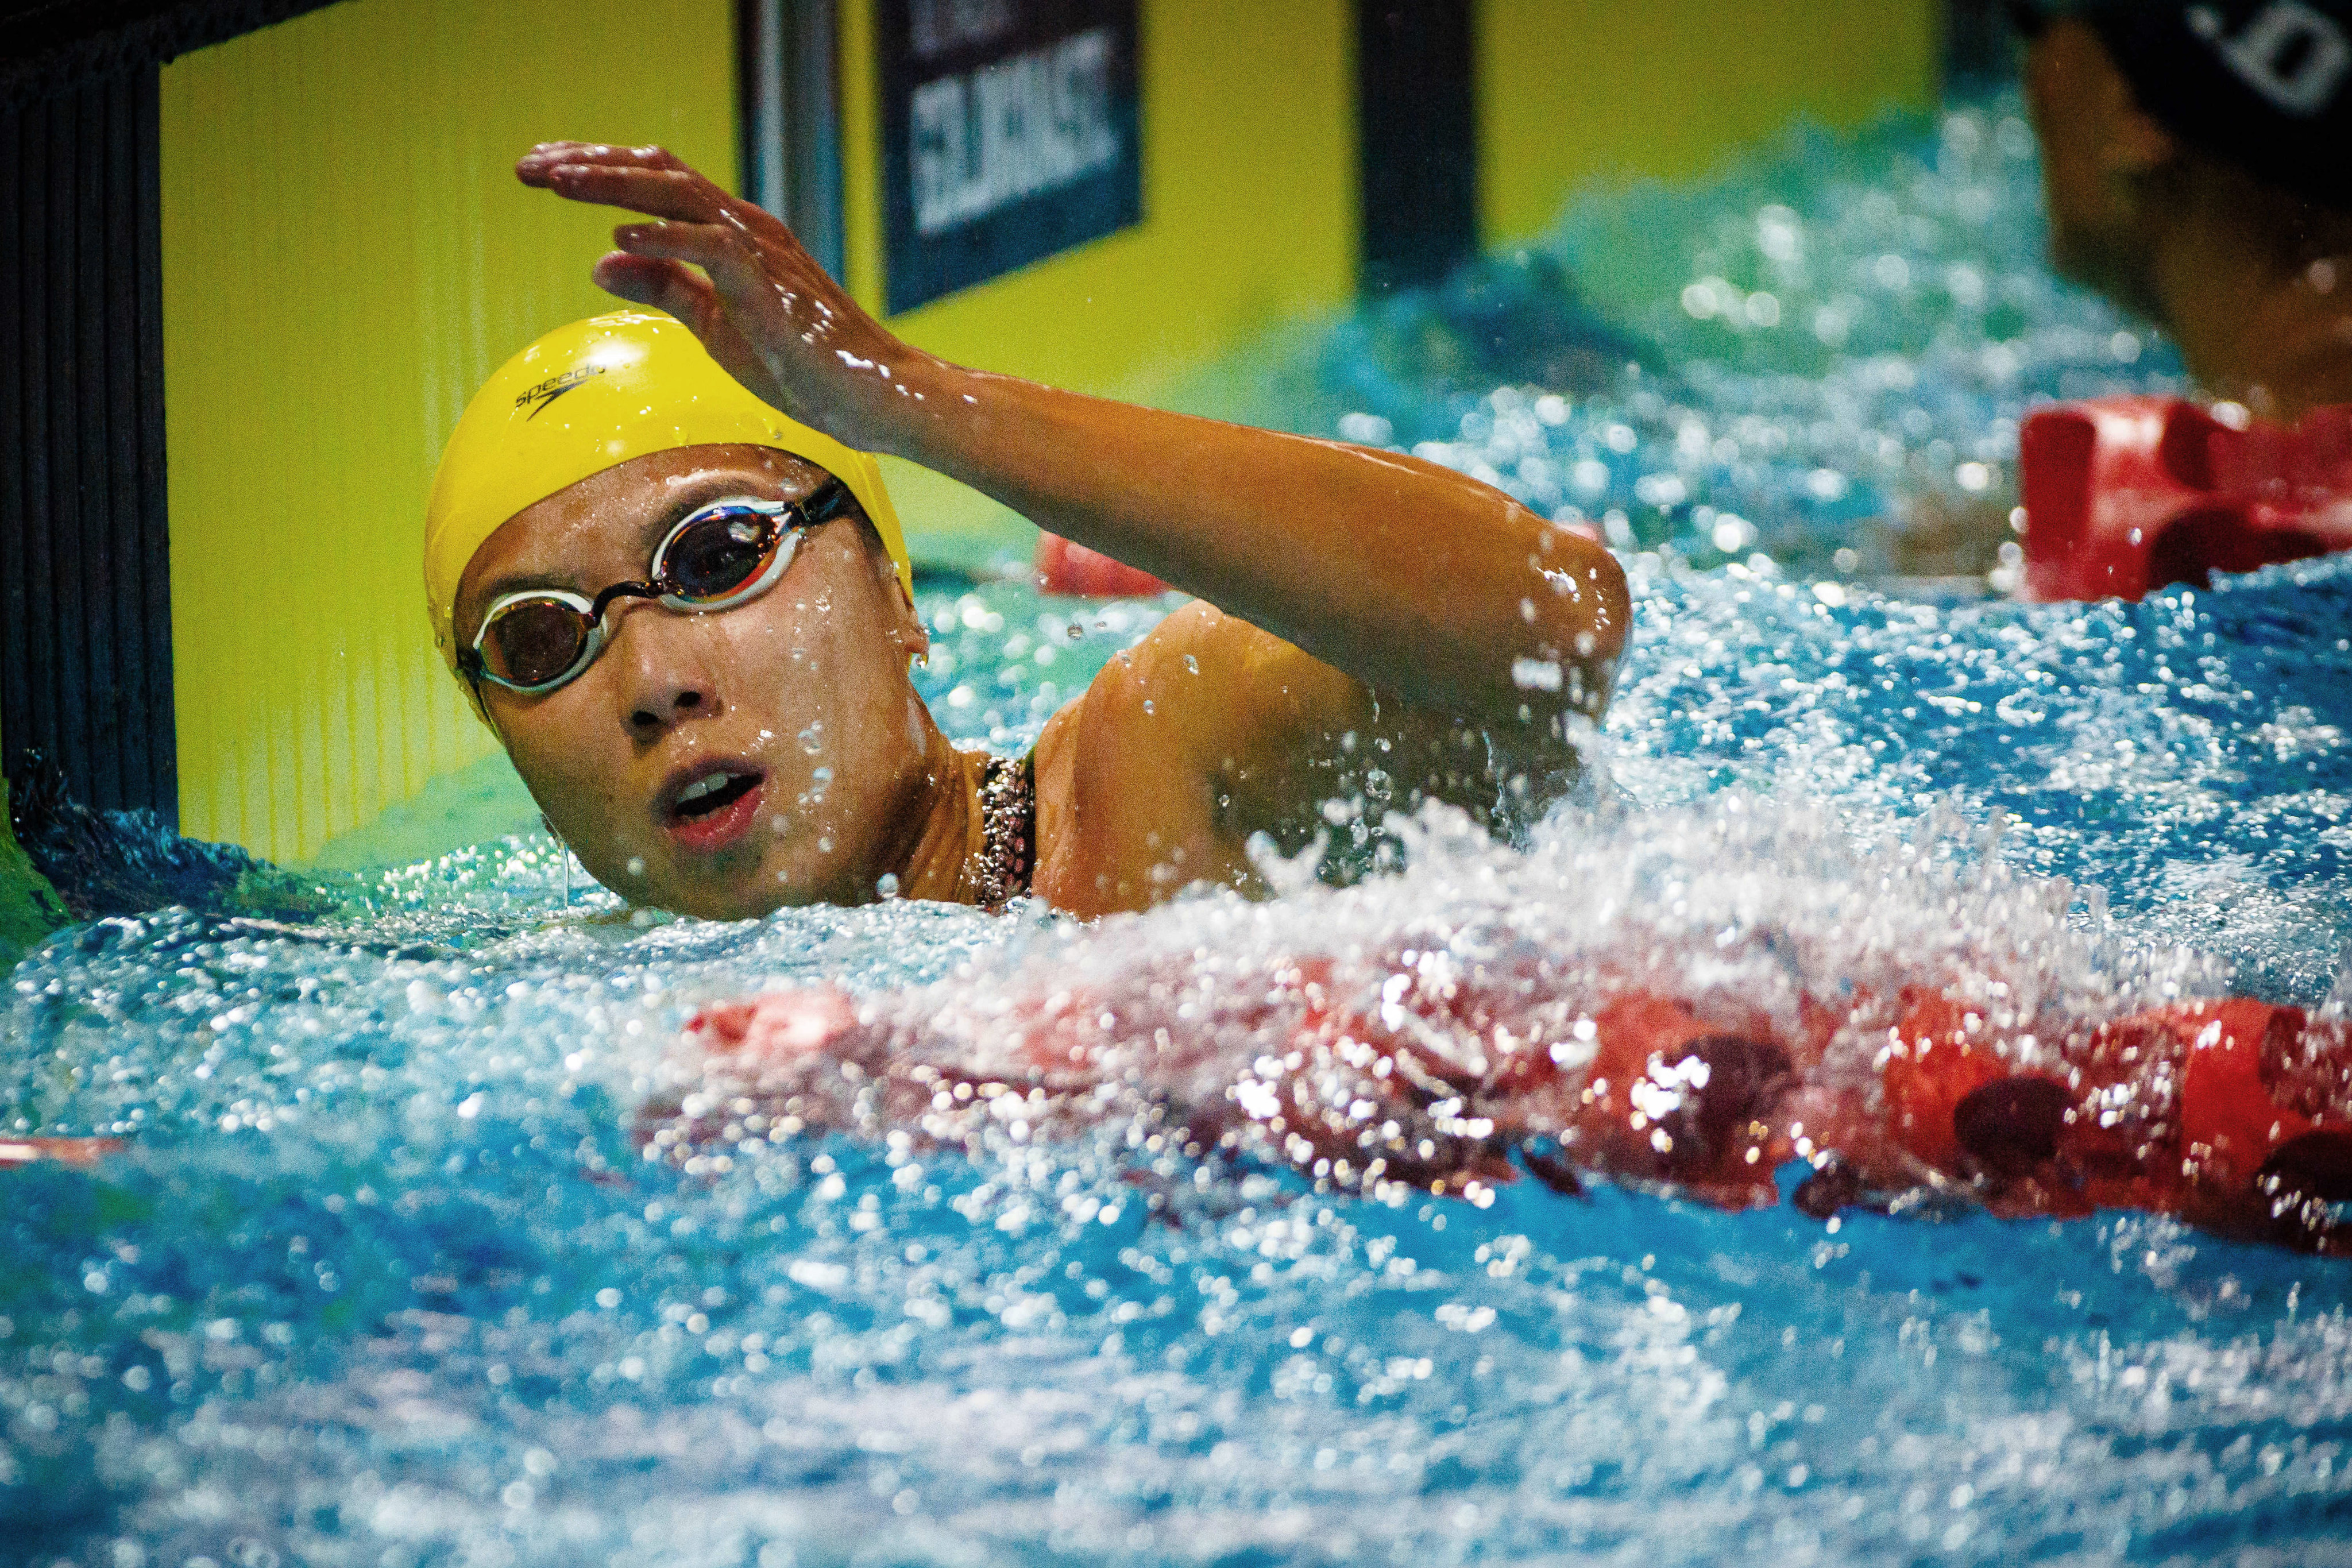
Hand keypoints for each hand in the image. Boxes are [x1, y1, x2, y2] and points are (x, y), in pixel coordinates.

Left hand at [517, 142, 925, 446]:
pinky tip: (623, 233)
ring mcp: (763, 253)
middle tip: (529, 166)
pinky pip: (715, 246)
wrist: (873, 398)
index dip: (597, 170)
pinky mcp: (773, 288)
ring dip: (614, 185)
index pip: (657, 181)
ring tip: (559, 181)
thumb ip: (665, 288)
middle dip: (589, 165)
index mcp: (733, 234)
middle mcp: (747, 228)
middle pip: (659, 173)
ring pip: (681, 195)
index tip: (542, 173)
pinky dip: (669, 235)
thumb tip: (602, 259)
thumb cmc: (805, 367)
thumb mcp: (716, 326)